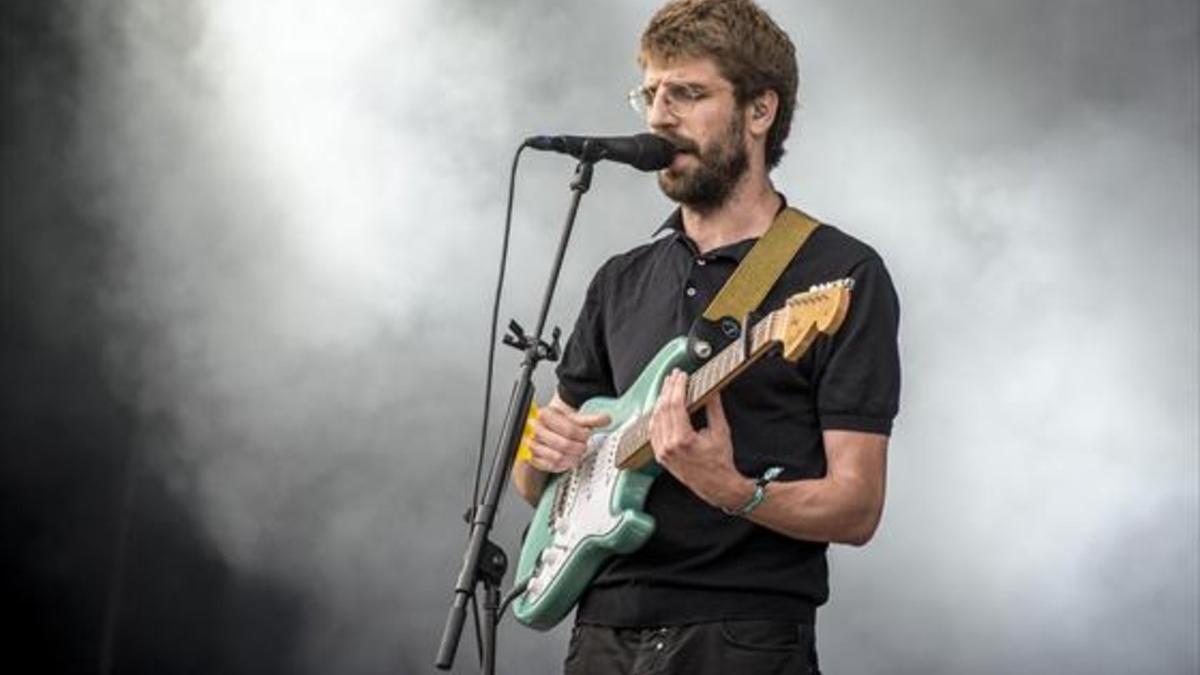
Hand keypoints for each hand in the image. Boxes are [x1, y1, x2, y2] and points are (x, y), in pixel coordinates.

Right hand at [527, 403, 609, 473]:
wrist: (540, 428)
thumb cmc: (555, 423)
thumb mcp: (572, 418)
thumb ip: (589, 419)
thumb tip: (605, 419)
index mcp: (545, 415)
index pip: (569, 429)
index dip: (582, 435)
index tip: (587, 436)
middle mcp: (535, 429)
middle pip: (563, 444)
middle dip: (578, 448)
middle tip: (583, 447)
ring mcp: (532, 444)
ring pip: (557, 457)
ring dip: (572, 458)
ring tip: (577, 454)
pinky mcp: (531, 457)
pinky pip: (550, 466)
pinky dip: (562, 465)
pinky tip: (568, 460)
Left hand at [649, 370, 749, 508]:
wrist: (716, 486)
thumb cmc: (720, 462)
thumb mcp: (720, 431)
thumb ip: (714, 408)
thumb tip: (712, 389)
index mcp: (682, 440)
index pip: (675, 405)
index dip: (677, 387)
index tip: (681, 376)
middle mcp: (668, 446)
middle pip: (663, 409)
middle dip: (668, 389)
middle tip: (674, 376)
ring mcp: (662, 452)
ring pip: (655, 419)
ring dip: (661, 400)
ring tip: (668, 387)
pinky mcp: (660, 455)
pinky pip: (653, 431)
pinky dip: (656, 415)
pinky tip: (661, 406)